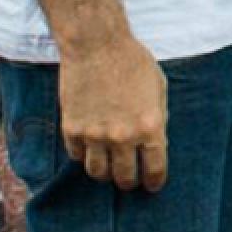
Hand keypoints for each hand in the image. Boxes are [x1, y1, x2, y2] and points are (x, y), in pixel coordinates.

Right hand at [58, 33, 167, 191]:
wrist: (97, 46)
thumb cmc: (133, 62)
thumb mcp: (158, 89)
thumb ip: (157, 119)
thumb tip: (154, 143)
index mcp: (150, 126)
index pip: (154, 169)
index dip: (154, 181)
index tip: (152, 185)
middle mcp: (123, 136)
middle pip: (124, 177)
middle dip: (129, 182)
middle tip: (129, 179)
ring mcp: (95, 135)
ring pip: (98, 173)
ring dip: (105, 173)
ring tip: (109, 166)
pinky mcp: (72, 129)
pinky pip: (77, 156)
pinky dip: (84, 155)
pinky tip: (90, 147)